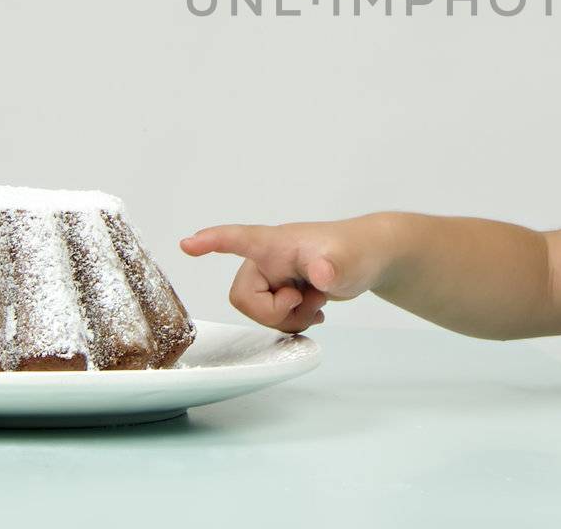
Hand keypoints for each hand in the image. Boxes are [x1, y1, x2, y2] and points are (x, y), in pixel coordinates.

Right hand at [179, 218, 386, 333]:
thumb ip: (334, 267)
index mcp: (277, 243)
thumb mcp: (348, 261)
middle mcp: (268, 259)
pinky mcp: (282, 291)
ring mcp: (274, 276)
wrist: (372, 258)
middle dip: (273, 312)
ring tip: (316, 303)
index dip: (212, 242)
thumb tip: (322, 273)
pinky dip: (293, 322)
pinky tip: (315, 311)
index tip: (187, 244)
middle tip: (304, 302)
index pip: (239, 239)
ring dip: (288, 318)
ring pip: (257, 311)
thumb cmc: (358, 250)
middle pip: (243, 297)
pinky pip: (271, 317)